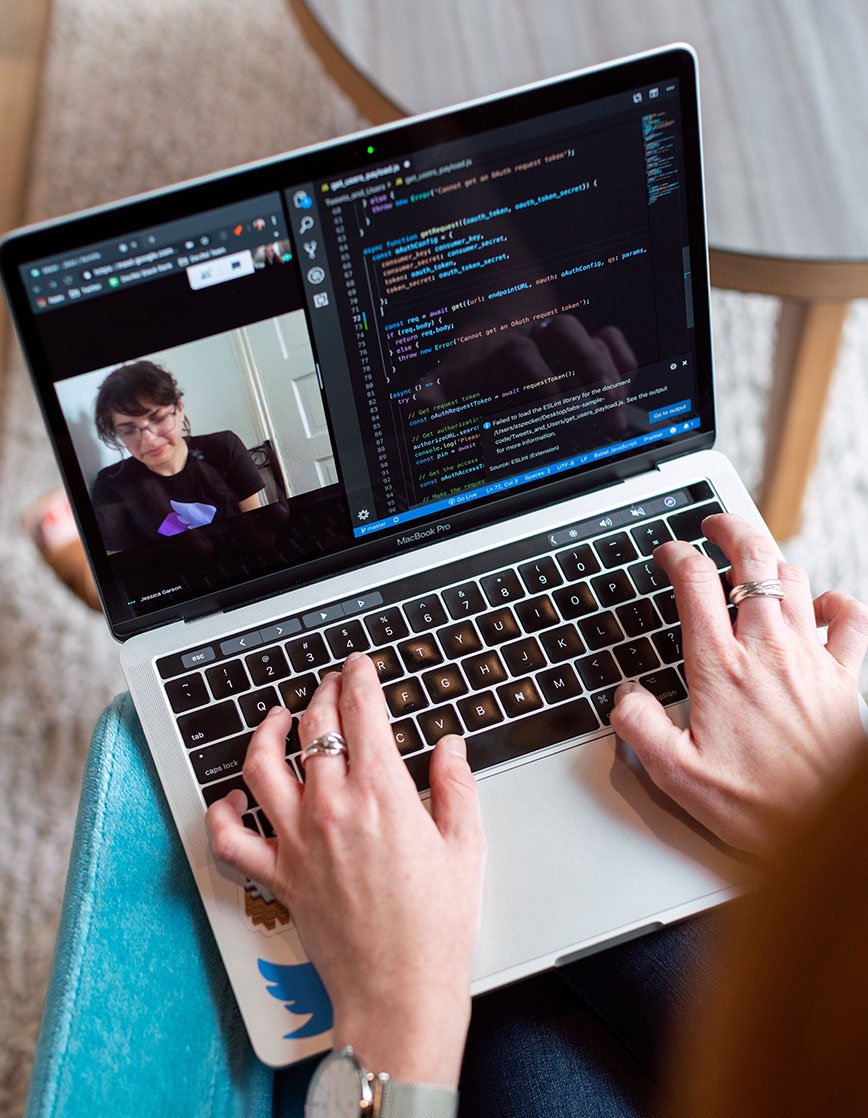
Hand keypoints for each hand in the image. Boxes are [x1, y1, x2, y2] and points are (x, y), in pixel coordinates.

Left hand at [205, 653, 484, 1086]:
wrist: (401, 991)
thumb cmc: (437, 926)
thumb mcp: (465, 846)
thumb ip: (455, 786)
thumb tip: (449, 747)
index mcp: (383, 795)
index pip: (361, 712)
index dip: (359, 678)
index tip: (359, 665)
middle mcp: (332, 809)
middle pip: (314, 727)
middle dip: (323, 692)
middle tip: (332, 683)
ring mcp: (299, 841)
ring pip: (263, 765)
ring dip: (267, 731)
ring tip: (279, 717)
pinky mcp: (279, 876)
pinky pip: (231, 840)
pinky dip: (224, 813)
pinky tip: (235, 797)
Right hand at [610, 514, 867, 853]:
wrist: (824, 829)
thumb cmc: (755, 806)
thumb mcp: (674, 775)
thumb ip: (638, 727)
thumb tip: (624, 695)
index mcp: (720, 667)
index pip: (694, 583)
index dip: (675, 555)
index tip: (667, 553)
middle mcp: (767, 650)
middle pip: (752, 559)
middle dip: (730, 529)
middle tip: (714, 526)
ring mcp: (810, 658)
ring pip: (794, 579)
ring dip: (772, 562)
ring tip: (754, 565)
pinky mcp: (844, 677)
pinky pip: (849, 619)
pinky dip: (835, 602)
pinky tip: (821, 606)